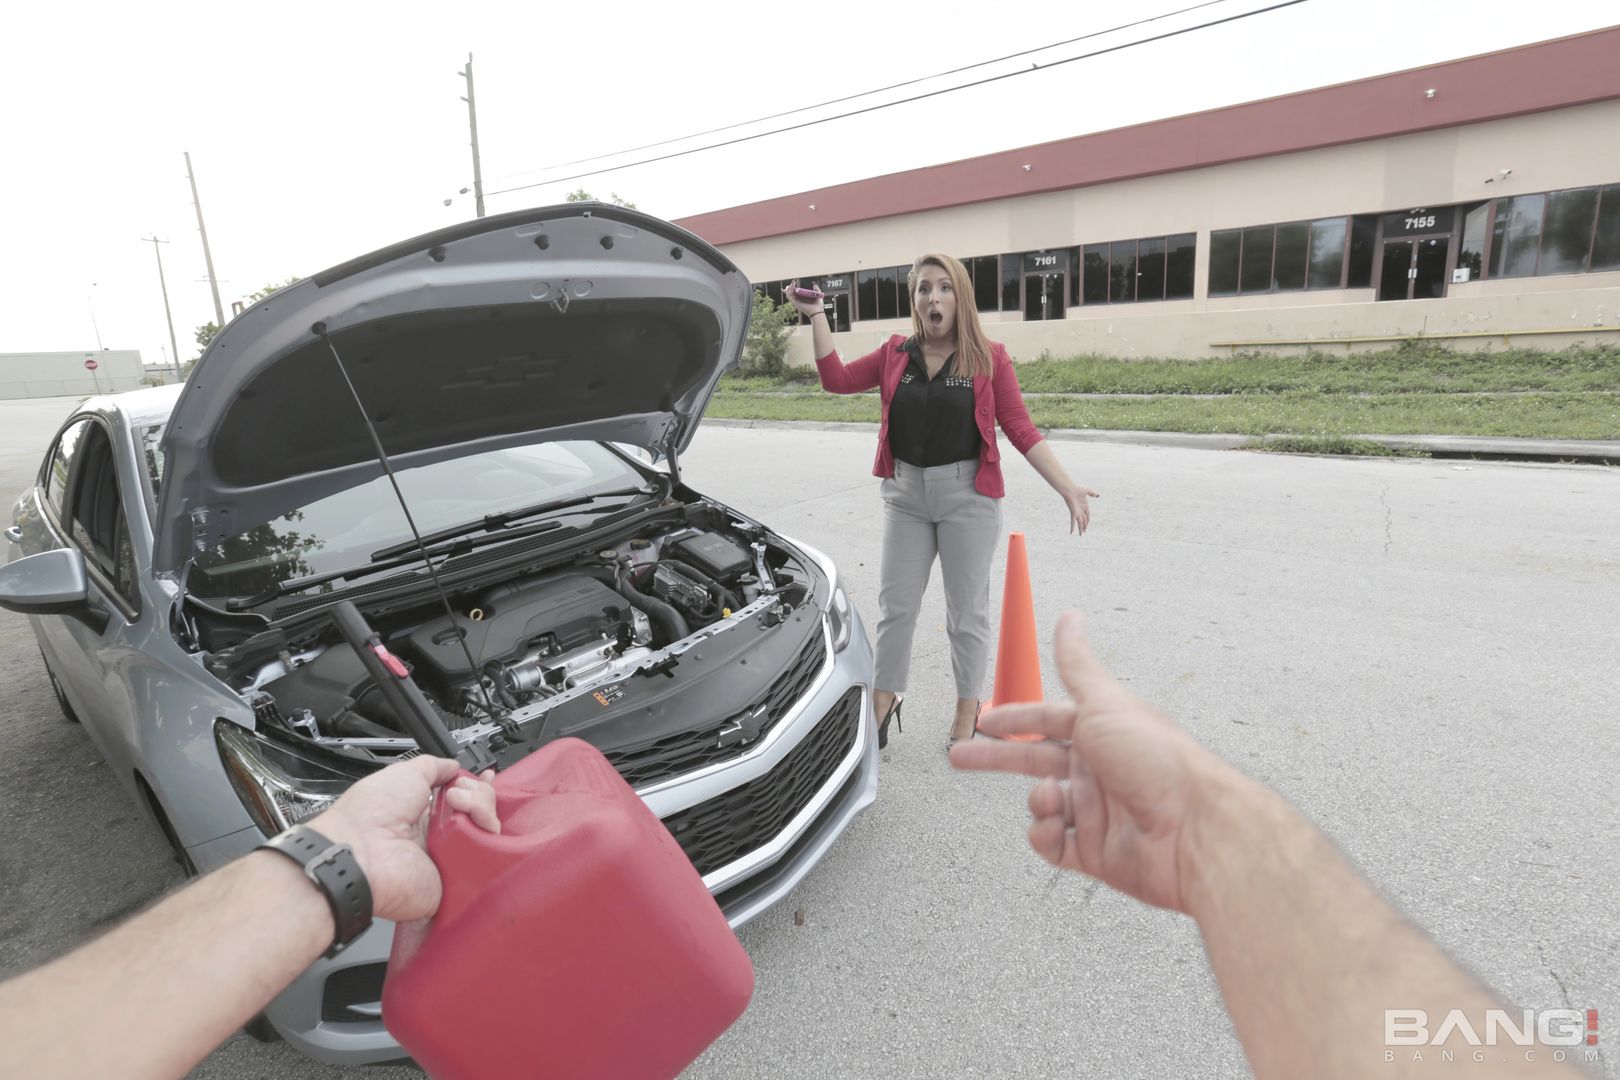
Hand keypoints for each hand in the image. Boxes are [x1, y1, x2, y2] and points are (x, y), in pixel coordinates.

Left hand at [312, 757, 498, 922]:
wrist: (361, 853)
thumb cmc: (372, 813)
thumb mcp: (404, 773)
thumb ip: (434, 767)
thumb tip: (454, 767)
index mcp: (424, 814)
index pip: (464, 801)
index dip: (478, 788)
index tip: (487, 776)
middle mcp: (440, 836)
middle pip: (482, 810)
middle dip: (479, 793)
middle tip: (456, 793)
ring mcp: (451, 856)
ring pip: (489, 829)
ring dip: (482, 807)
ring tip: (458, 805)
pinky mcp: (458, 878)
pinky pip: (489, 855)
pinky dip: (487, 834)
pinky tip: (471, 824)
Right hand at [782, 280, 823, 318]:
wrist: (818, 311)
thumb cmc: (818, 306)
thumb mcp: (818, 295)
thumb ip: (816, 289)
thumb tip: (814, 284)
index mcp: (803, 299)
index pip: (796, 293)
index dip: (793, 288)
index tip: (794, 282)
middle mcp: (798, 300)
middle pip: (790, 293)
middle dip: (789, 287)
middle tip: (793, 282)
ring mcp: (796, 302)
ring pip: (789, 294)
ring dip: (789, 288)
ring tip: (792, 283)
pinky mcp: (795, 303)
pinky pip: (789, 297)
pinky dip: (789, 291)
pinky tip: (791, 287)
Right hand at [948, 611, 1228, 913]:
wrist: (1193, 831)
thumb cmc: (1159, 762)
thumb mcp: (1106, 703)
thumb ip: (1077, 665)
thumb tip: (1070, 619)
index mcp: (1101, 732)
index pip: (1048, 720)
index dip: (1015, 718)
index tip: (985, 721)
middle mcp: (1099, 769)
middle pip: (1035, 761)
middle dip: (997, 759)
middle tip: (962, 756)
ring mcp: (1096, 812)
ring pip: (1042, 804)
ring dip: (1038, 801)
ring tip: (1052, 799)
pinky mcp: (1095, 851)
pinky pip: (1053, 845)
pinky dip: (1046, 835)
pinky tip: (1055, 826)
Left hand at [1062, 483, 1099, 534]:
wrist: (1070, 490)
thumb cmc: (1077, 489)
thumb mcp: (1087, 491)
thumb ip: (1092, 493)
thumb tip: (1098, 495)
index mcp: (1084, 505)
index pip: (1087, 514)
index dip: (1088, 519)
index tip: (1088, 524)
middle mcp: (1080, 510)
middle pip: (1084, 520)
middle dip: (1085, 526)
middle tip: (1084, 531)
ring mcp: (1077, 512)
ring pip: (1080, 523)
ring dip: (1081, 528)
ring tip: (1081, 534)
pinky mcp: (1073, 513)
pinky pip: (1073, 522)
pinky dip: (1073, 527)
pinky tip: (1071, 533)